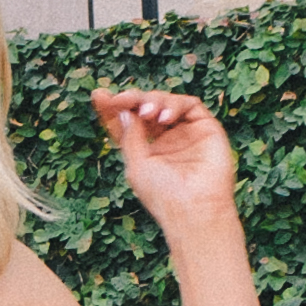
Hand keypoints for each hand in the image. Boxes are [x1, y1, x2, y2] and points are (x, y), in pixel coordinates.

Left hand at [91, 85, 238, 237]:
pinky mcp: (207, 129)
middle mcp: (168, 140)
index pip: (129, 123)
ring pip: (167, 102)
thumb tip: (123, 110)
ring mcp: (187, 133)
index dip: (114, 109)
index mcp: (148, 151)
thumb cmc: (163, 195)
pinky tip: (164, 118)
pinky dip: (174, 105)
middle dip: (132, 100)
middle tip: (120, 99)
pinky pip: (190, 105)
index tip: (98, 96)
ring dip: (153, 100)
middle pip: (146, 108)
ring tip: (147, 112)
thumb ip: (129, 135)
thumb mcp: (136, 165)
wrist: (195, 210)